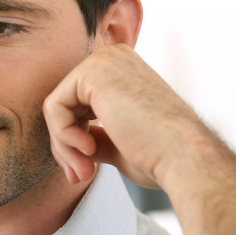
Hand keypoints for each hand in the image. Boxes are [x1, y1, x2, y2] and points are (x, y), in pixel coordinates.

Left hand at [43, 44, 204, 189]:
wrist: (182, 156)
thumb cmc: (158, 155)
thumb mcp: (118, 143)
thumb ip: (95, 135)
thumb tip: (71, 145)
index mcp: (120, 72)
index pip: (76, 107)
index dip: (73, 143)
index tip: (84, 171)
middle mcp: (112, 59)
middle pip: (63, 106)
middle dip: (65, 147)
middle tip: (78, 176)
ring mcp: (102, 61)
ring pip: (55, 109)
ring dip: (64, 147)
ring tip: (84, 170)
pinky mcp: (92, 71)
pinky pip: (54, 107)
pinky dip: (63, 136)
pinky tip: (89, 150)